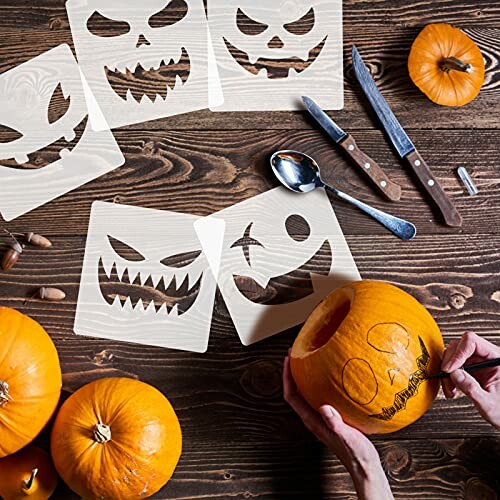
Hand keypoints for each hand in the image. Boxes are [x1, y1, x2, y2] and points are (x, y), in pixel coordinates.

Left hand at [283, 353, 392, 499]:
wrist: (365, 467)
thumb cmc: (356, 455)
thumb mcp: (347, 437)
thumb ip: (335, 423)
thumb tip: (324, 407)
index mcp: (312, 421)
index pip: (291, 397)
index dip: (286, 378)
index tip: (287, 360)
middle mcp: (314, 418)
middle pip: (295, 392)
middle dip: (292, 373)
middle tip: (295, 354)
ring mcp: (322, 418)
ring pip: (306, 394)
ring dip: (304, 377)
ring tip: (309, 361)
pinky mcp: (332, 418)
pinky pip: (319, 396)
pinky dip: (318, 384)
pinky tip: (329, 377)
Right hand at [441, 332, 499, 428]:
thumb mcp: (489, 404)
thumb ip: (472, 388)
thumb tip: (455, 374)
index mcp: (496, 359)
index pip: (472, 342)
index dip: (458, 353)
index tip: (450, 368)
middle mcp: (486, 357)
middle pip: (460, 346)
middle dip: (450, 363)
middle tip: (447, 378)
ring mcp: (477, 362)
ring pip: (453, 355)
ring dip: (447, 371)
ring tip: (450, 388)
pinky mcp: (470, 368)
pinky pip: (453, 365)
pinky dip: (448, 376)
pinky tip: (452, 387)